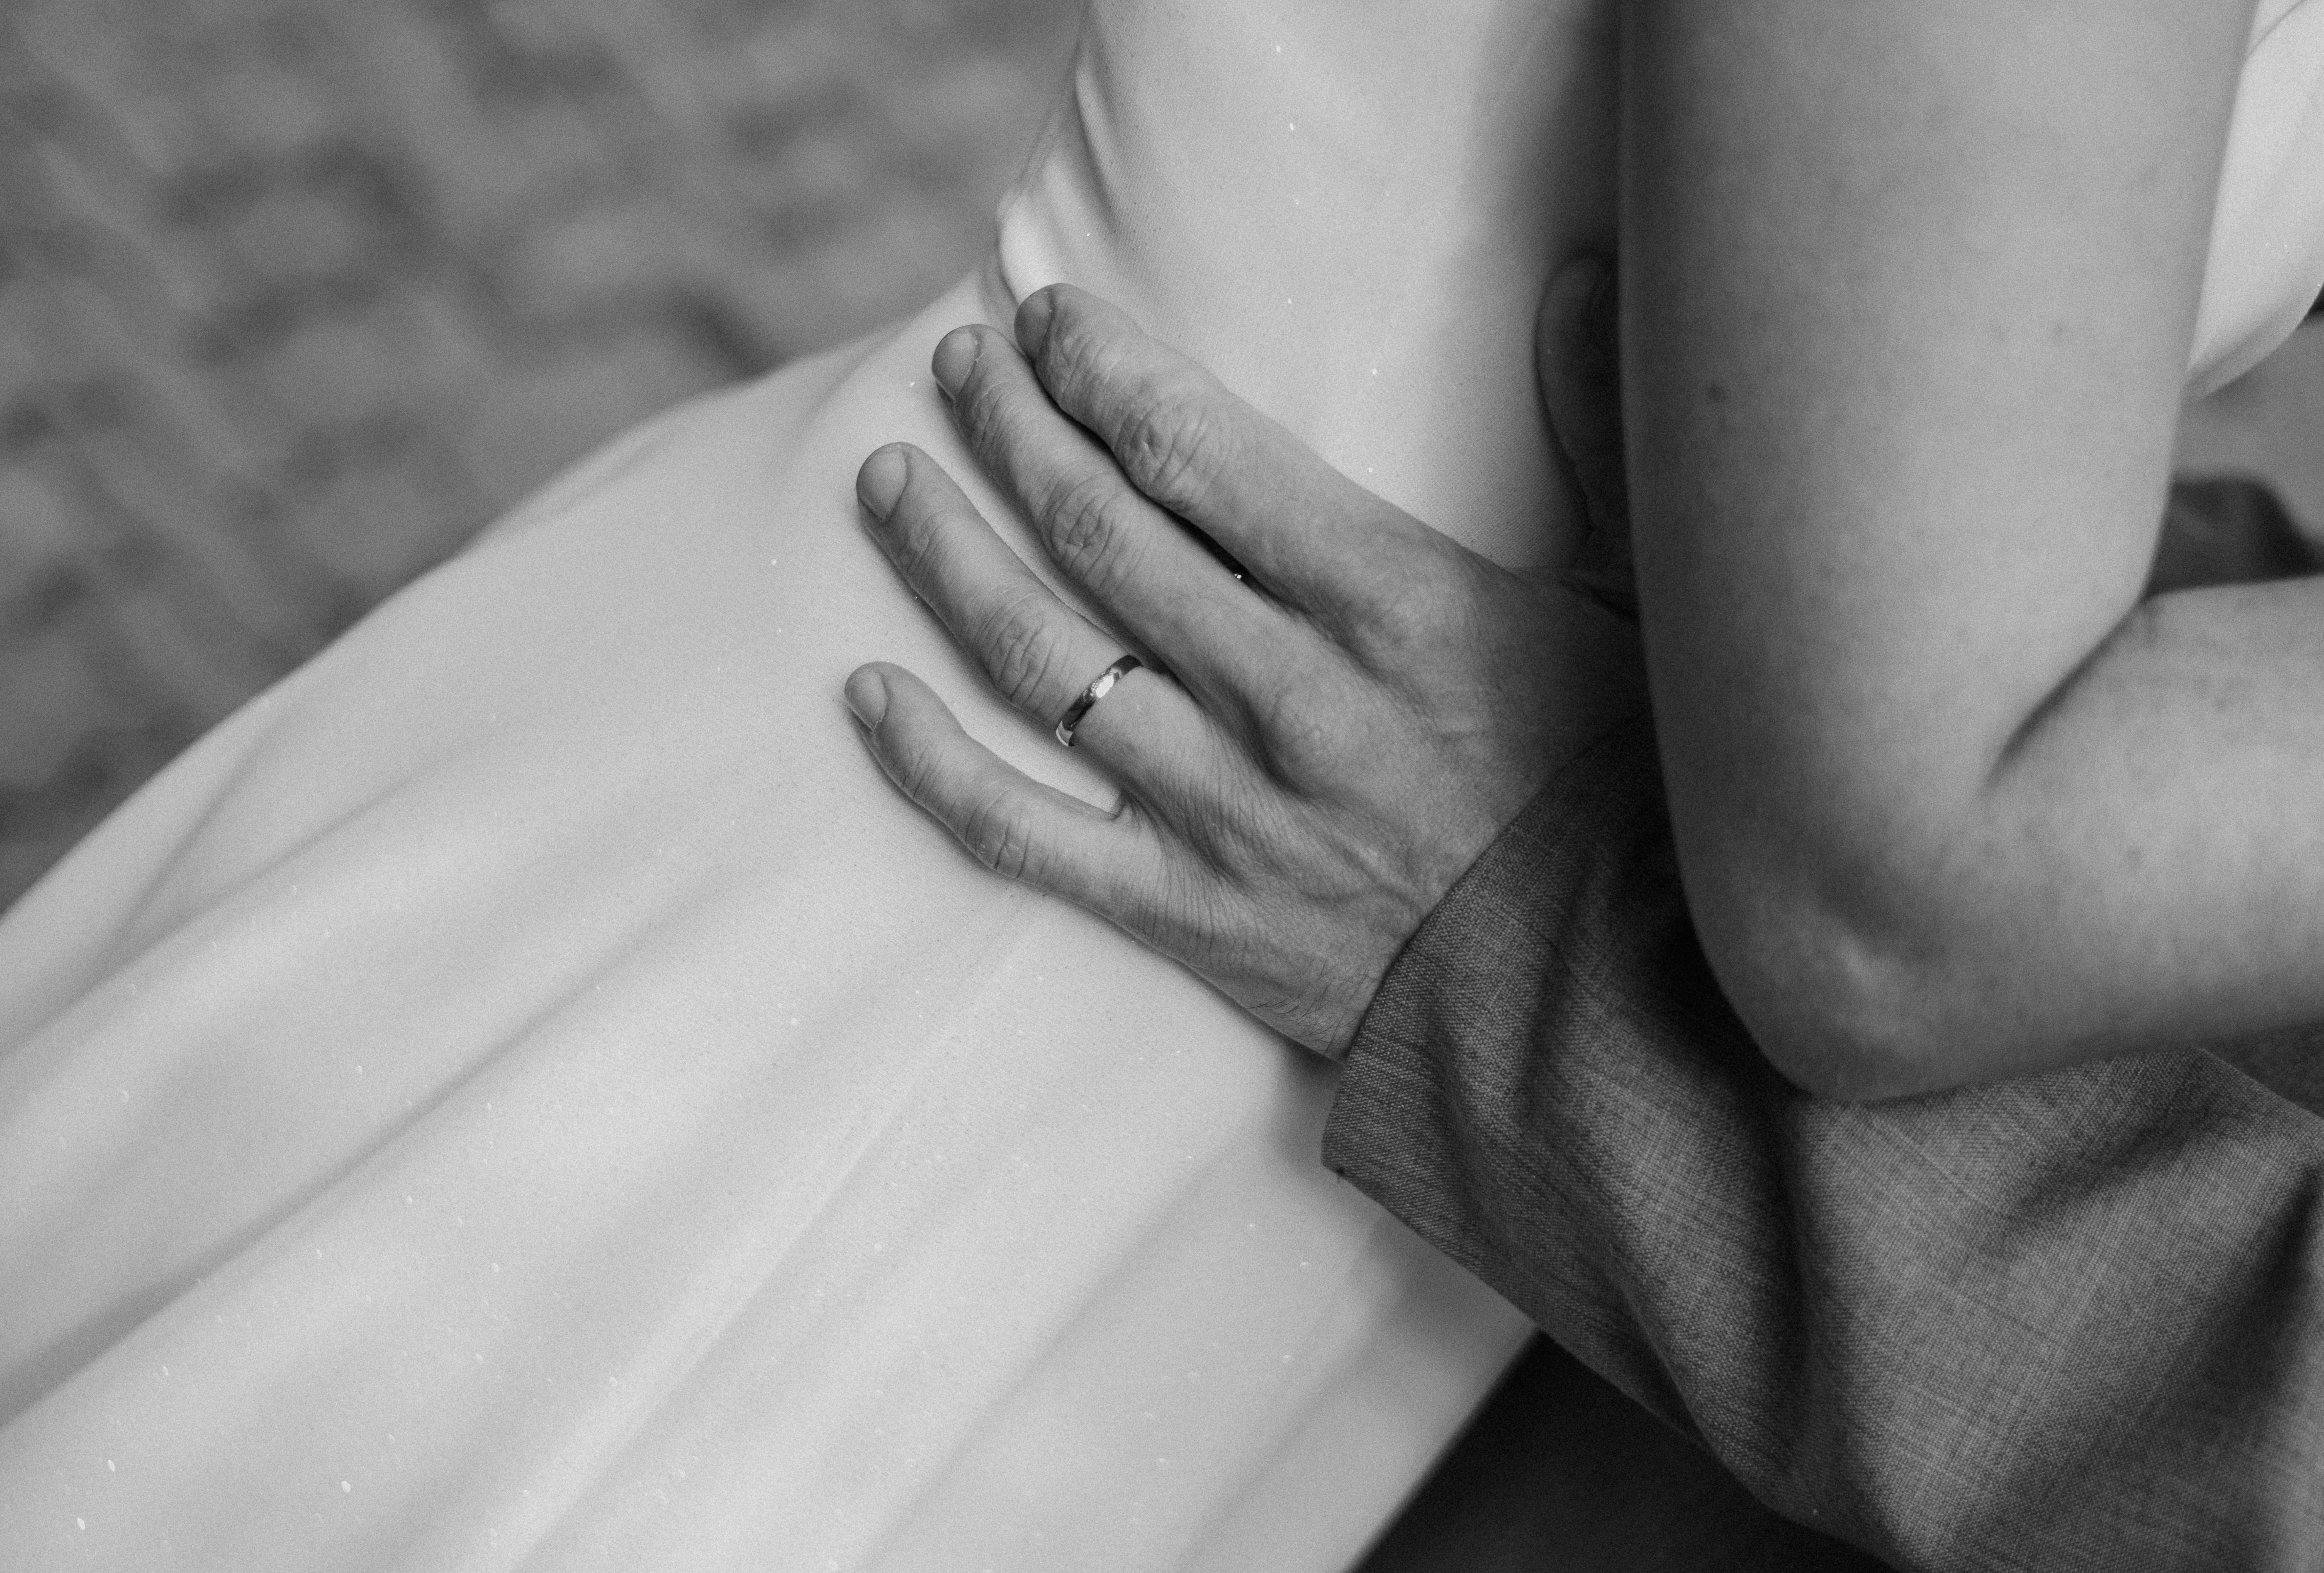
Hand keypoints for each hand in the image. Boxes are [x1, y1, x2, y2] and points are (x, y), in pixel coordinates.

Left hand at [845, 271, 1640, 1055]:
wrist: (1602, 1006)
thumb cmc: (1615, 790)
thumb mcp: (1636, 603)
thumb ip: (1594, 434)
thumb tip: (1584, 282)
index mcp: (1397, 608)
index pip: (1203, 457)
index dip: (1106, 373)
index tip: (1049, 318)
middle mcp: (1295, 702)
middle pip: (1103, 537)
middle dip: (1013, 432)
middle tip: (956, 368)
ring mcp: (1229, 815)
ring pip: (1043, 661)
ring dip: (949, 559)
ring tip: (891, 483)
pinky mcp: (1189, 915)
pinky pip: (1023, 835)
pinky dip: (931, 766)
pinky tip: (867, 693)